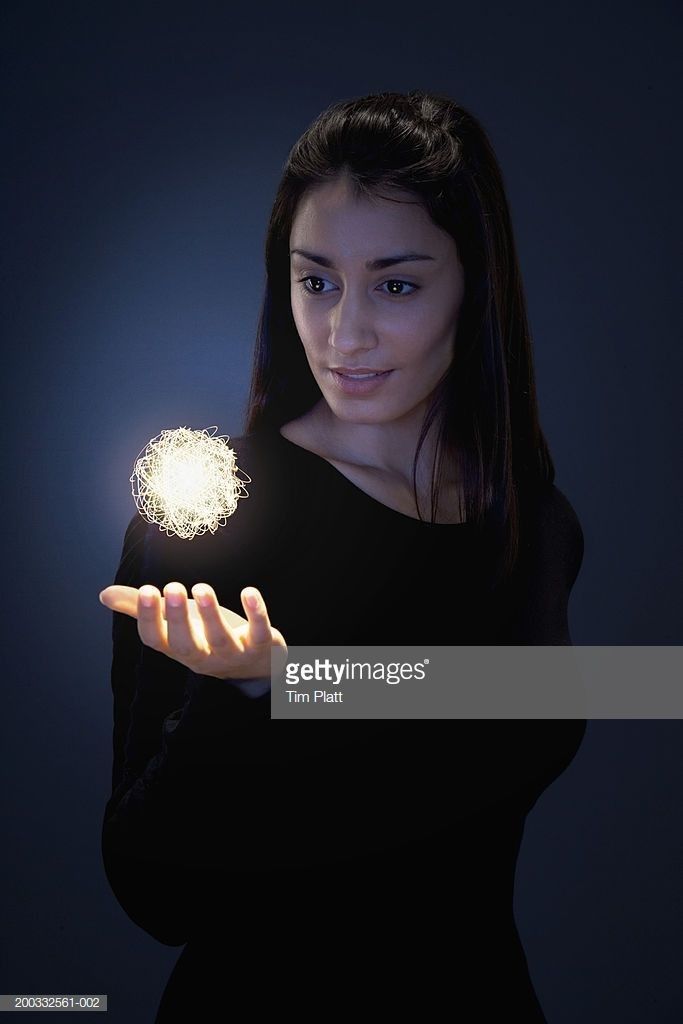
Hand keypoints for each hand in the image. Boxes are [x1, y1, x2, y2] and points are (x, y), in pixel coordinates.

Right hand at [98, 582, 286, 680]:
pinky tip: (249, 591)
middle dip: (177, 618)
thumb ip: (143, 609)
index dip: (150, 619)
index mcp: (178, 648)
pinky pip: (260, 633)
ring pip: (220, 639)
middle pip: (185, 644)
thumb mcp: (176, 623)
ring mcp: (232, 654)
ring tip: (202, 587)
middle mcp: (202, 656)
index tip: (146, 590)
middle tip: (172, 587)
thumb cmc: (206, 636)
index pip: (156, 640)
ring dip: (211, 615)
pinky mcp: (262, 646)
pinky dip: (256, 614)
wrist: (256, 665)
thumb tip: (104, 595)